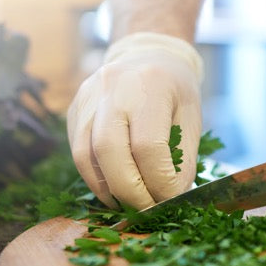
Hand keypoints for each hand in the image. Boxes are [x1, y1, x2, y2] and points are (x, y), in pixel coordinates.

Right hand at [67, 32, 203, 209]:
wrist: (148, 55)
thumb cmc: (174, 90)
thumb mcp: (191, 118)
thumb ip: (182, 158)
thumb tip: (170, 197)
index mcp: (149, 85)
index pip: (147, 145)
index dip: (159, 181)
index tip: (170, 199)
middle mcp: (112, 88)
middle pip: (109, 151)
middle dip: (129, 191)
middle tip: (147, 210)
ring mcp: (87, 98)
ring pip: (85, 155)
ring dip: (108, 189)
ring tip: (129, 204)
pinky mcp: (74, 111)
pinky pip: (78, 152)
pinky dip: (96, 178)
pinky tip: (114, 188)